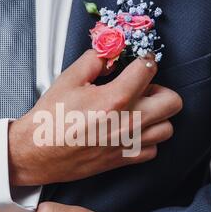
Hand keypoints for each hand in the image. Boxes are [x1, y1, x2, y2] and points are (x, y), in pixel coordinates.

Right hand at [9, 50, 182, 185]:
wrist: (38, 152)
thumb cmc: (51, 118)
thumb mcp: (69, 79)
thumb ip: (95, 60)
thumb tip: (111, 52)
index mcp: (116, 98)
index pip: (148, 69)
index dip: (144, 60)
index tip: (138, 63)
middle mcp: (129, 122)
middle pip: (173, 101)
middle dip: (161, 89)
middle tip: (143, 88)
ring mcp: (129, 143)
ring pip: (167, 128)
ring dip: (158, 116)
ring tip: (139, 110)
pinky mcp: (123, 159)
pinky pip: (153, 150)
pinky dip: (148, 139)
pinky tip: (132, 131)